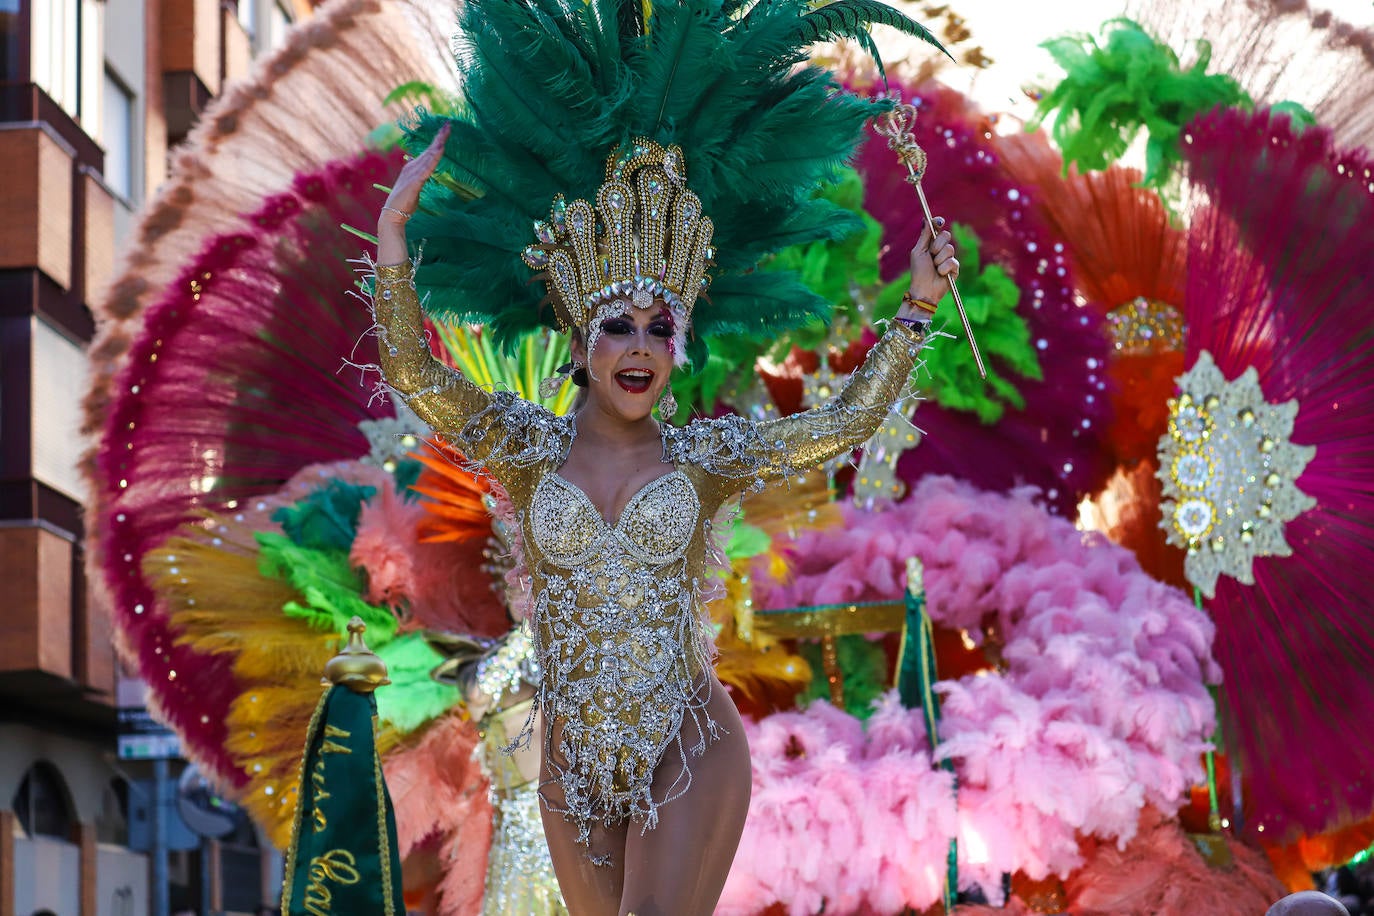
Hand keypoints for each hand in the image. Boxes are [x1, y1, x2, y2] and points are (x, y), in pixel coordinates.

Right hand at [377, 122, 449, 263]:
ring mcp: (413, 174)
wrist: (393, 214)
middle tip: (449, 124)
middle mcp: (413, 167)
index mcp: (413, 167)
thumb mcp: (413, 184)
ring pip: (429, 156)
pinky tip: (439, 153)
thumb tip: (418, 162)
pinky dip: (433, 160)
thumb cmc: (404, 202)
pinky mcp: (414, 183)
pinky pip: (426, 169)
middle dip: (440, 137)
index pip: (428, 151)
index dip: (437, 140)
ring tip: (445, 133)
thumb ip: (418, 174)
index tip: (446, 129)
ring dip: (438, 144)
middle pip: (430, 150)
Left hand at [897, 216, 957, 319]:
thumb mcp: (918, 252)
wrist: (924, 289)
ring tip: (934, 267)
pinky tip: (940, 274)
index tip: (938, 222)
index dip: (938, 222)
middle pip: (946, 235)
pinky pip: (953, 261)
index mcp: (931, 243)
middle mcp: (941, 249)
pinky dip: (944, 268)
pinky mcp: (955, 268)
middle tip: (931, 255)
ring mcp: (949, 258)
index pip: (938, 228)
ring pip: (950, 248)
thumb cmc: (918, 272)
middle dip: (937, 245)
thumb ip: (924, 236)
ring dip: (939, 259)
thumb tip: (926, 219)